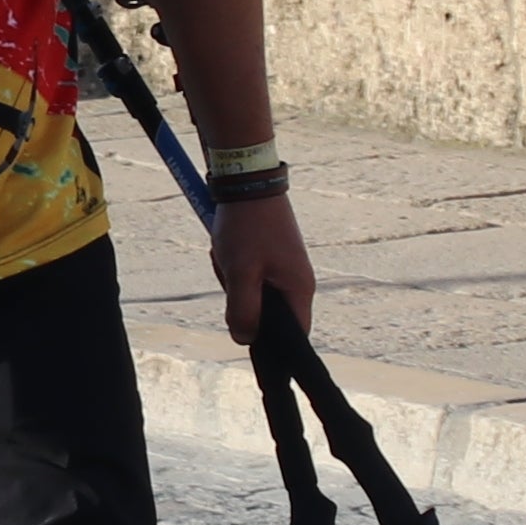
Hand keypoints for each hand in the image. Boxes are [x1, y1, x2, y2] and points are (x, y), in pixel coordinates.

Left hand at [213, 191, 319, 348]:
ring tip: (228, 255)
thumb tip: (245, 340)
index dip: (273, 343)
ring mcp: (283, 267)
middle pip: (269, 316)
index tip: (246, 330)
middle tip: (231, 275)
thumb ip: (244, 310)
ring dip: (234, 281)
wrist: (247, 181)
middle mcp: (297, 281)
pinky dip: (234, 267)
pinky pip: (248, 276)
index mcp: (299, 289)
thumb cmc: (247, 227)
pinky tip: (226, 248)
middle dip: (243, 303)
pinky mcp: (270, 256)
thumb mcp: (240, 273)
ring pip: (254, 294)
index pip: (296, 336)